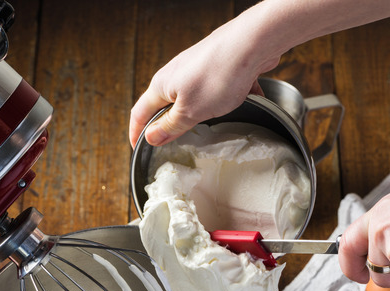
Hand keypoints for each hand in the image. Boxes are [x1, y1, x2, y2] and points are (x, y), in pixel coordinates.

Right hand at [128, 4, 288, 147]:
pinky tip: (247, 102)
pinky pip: (220, 88)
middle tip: (175, 143)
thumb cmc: (218, 74)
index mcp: (161, 86)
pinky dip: (230, 98)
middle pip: (166, 104)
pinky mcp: (219, 65)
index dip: (137, 133)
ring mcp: (198, 68)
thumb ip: (171, 126)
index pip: (140, 113)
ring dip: (202, 112)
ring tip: (213, 125)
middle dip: (171, 124)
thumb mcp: (190, 111)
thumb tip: (151, 137)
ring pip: (195, 97)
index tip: (138, 148)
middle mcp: (176, 74)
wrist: (252, 43)